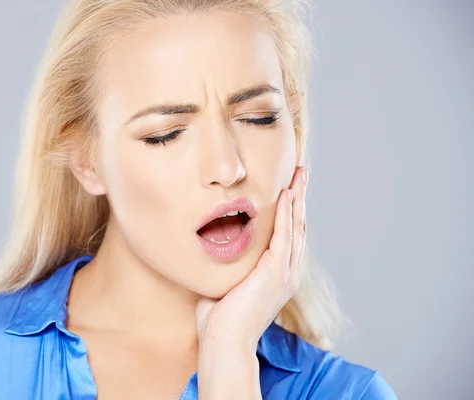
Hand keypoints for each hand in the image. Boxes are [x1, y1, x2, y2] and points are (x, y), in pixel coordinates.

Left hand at [195, 165, 307, 350]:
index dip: (291, 210)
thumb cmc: (220, 318)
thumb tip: (213, 246)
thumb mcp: (227, 282)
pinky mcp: (276, 272)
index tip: (289, 188)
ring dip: (297, 197)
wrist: (223, 341)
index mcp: (278, 275)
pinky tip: (287, 194)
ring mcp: (285, 273)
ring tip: (299, 174)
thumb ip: (228, 264)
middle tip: (301, 172)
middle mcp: (288, 272)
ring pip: (295, 226)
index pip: (289, 235)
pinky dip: (286, 213)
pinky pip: (284, 235)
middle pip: (298, 225)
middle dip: (300, 196)